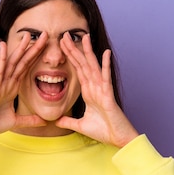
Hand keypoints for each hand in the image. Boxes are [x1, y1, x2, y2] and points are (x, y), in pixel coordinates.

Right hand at [0, 32, 48, 140]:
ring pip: (12, 63)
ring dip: (20, 49)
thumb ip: (29, 120)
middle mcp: (6, 83)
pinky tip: (5, 45)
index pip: (26, 69)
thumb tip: (44, 121)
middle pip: (22, 62)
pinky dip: (2, 58)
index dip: (36, 58)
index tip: (46, 46)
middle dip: (33, 49)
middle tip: (44, 34)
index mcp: (12, 88)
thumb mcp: (16, 122)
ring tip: (28, 35)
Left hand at [56, 33, 138, 147]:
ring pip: (93, 67)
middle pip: (83, 64)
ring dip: (89, 52)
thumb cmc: (104, 131)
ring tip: (84, 37)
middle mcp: (95, 87)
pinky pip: (106, 78)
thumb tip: (55, 121)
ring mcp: (102, 90)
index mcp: (88, 92)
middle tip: (65, 35)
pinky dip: (105, 66)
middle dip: (74, 50)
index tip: (61, 45)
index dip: (70, 57)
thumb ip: (68, 122)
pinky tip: (105, 53)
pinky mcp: (108, 96)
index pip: (77, 70)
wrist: (118, 139)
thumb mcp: (80, 126)